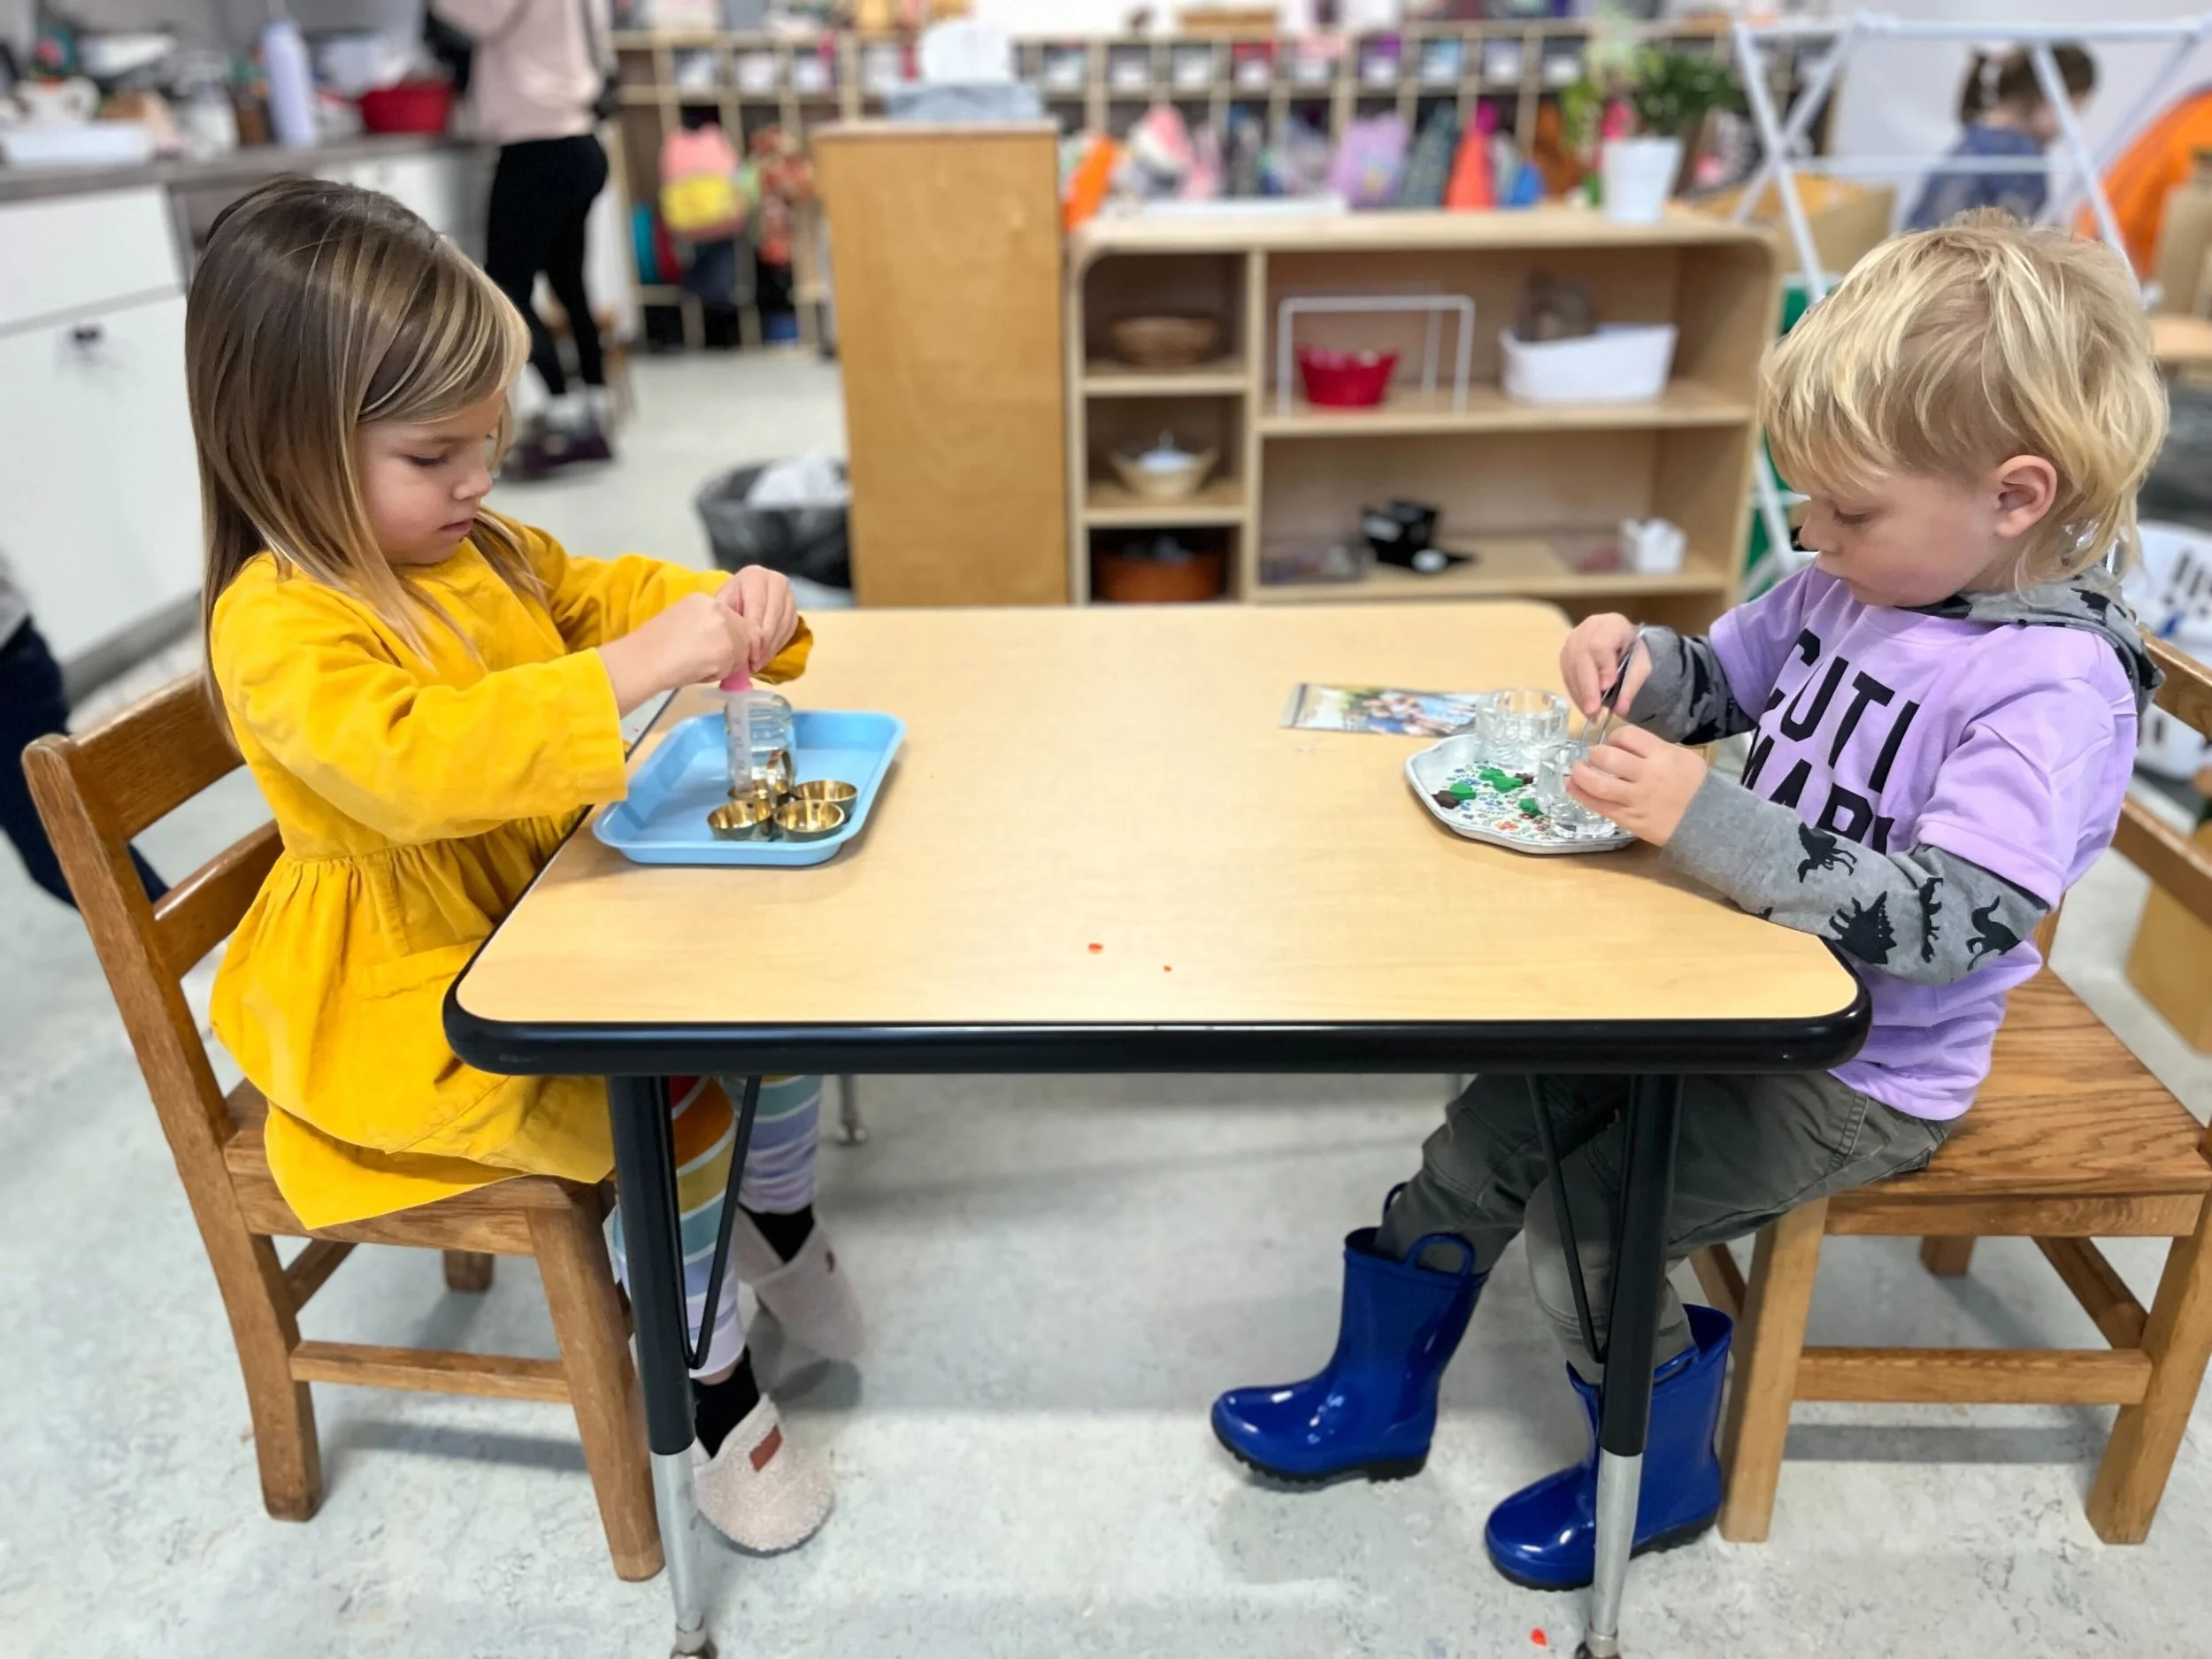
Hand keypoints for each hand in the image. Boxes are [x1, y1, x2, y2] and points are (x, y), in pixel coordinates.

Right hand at [597, 593, 757, 713]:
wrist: (643, 659)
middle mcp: (717, 607)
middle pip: (743, 633)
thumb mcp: (682, 625)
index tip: (709, 651)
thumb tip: (723, 647)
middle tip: (706, 664)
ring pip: (742, 651)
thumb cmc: (652, 648)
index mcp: (702, 599)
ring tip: (699, 667)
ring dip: (726, 665)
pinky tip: (700, 672)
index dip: (726, 640)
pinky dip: (721, 673)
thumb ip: (706, 629)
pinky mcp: (728, 646)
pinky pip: (736, 665)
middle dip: (731, 652)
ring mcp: (725, 625)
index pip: (732, 620)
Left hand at [717, 566, 798, 672]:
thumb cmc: (724, 605)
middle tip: (754, 662)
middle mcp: (775, 580)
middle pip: (774, 616)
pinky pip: (789, 629)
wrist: (734, 601)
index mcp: (754, 575)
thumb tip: (742, 646)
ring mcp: (788, 594)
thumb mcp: (720, 609)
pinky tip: (765, 655)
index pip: (757, 607)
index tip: (748, 654)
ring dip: (771, 647)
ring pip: (784, 625)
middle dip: (764, 643)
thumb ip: (730, 623)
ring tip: (757, 662)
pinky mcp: (793, 608)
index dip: (753, 633)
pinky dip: (778, 645)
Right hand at [1560, 613, 1650, 719]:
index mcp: (1610, 624)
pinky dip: (1576, 694)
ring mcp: (1571, 642)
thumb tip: (1620, 710)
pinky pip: (1567, 677)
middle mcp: (1586, 630)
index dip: (1603, 666)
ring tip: (1592, 716)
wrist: (1621, 643)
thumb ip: (1631, 685)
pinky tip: (1585, 709)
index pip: (1601, 645)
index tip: (1608, 687)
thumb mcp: (1641, 666)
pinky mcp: (1564, 656)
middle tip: (1593, 710)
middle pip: (1582, 658)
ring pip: (1571, 669)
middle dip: (1587, 687)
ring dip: (1580, 695)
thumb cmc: (1632, 652)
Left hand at [1566, 724, 1706, 845]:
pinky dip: (1580, 794)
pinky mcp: (1629, 818)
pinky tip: (1571, 785)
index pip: (1626, 736)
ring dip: (1580, 774)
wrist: (1708, 821)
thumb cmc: (1694, 786)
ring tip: (1577, 770)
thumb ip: (1652, 749)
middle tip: (1594, 758)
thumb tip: (1621, 745)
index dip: (1614, 738)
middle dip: (1594, 754)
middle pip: (1607, 757)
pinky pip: (1598, 805)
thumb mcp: (1681, 757)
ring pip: (1597, 783)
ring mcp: (1636, 798)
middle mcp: (1647, 774)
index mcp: (1662, 754)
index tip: (1614, 744)